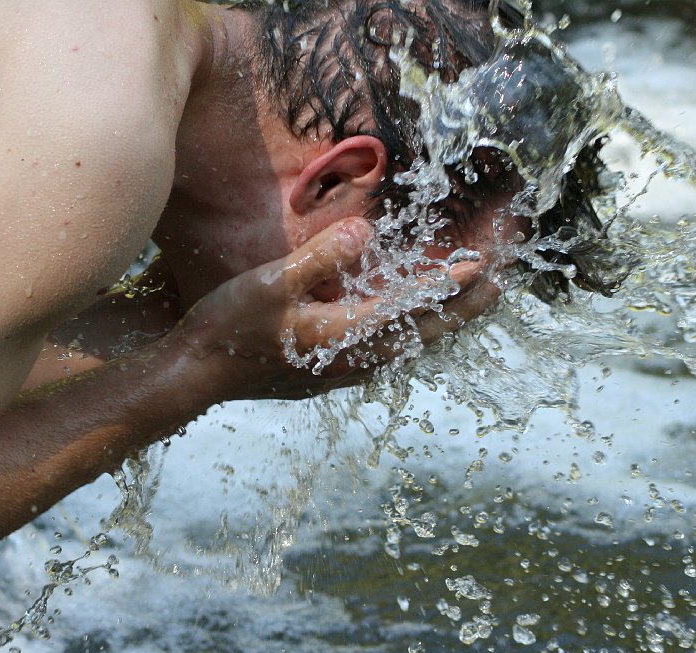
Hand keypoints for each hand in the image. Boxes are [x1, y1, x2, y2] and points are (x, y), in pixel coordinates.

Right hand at [173, 217, 499, 401]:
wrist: (197, 376)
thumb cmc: (230, 327)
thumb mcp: (270, 283)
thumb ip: (321, 258)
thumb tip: (368, 232)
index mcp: (342, 334)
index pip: (411, 307)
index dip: (448, 285)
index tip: (483, 267)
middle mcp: (352, 359)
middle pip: (422, 335)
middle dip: (463, 310)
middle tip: (498, 288)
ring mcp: (343, 372)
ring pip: (408, 348)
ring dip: (442, 325)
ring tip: (468, 307)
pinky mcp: (330, 375)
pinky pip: (387, 354)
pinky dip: (412, 337)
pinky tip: (412, 331)